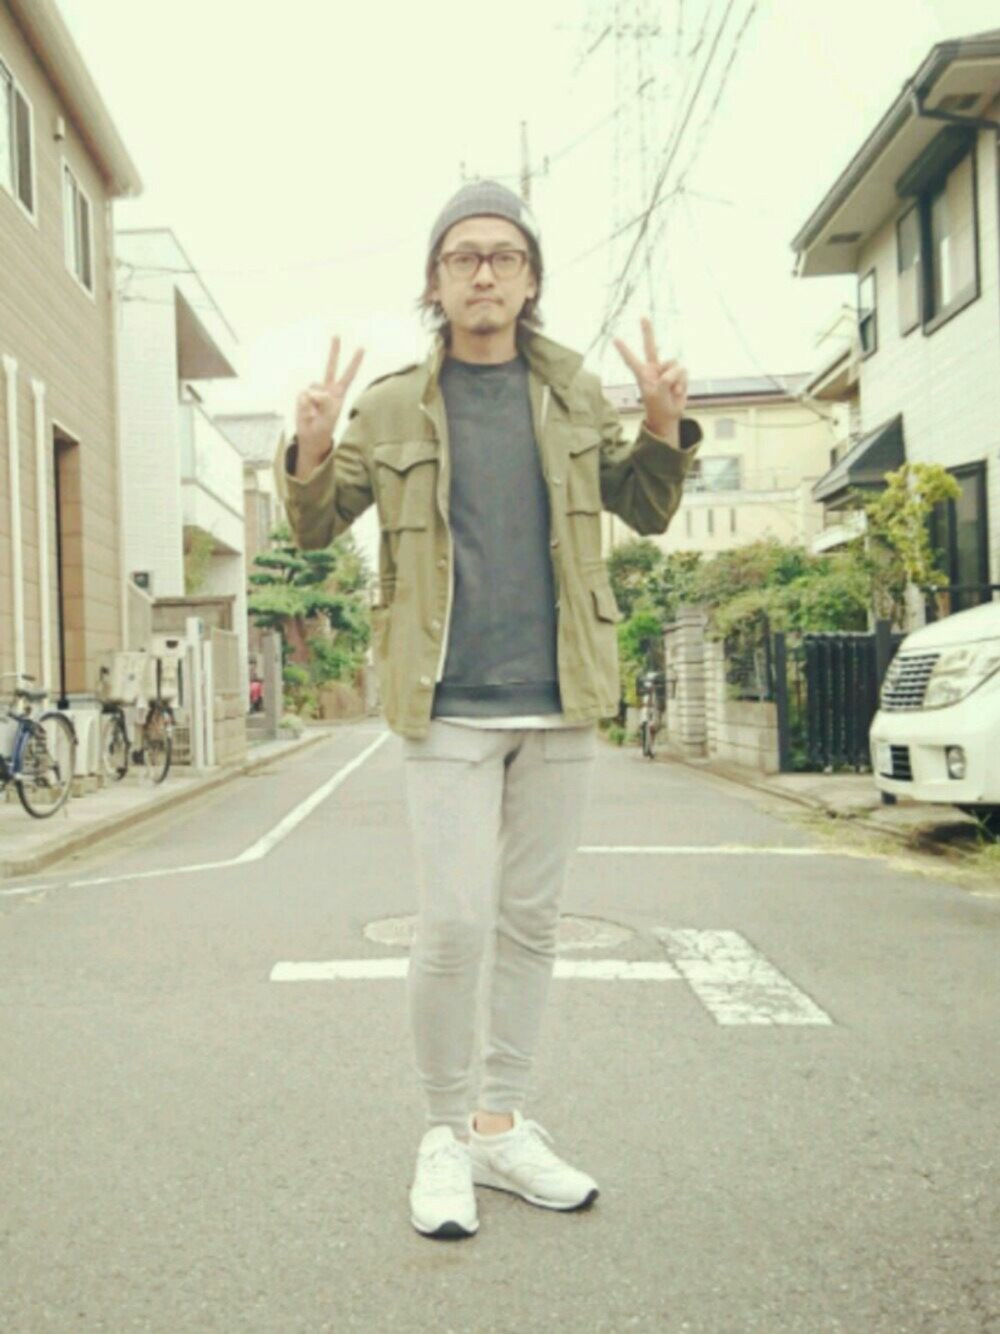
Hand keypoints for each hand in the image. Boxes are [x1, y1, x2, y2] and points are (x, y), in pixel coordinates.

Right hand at [295, 335, 364, 466]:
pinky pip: (303, 395)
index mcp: (338, 394)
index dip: (355, 363)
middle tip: (336, 334)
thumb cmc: (323, 429)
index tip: (362, 348)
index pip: (348, 376)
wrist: (311, 438)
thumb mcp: (329, 418)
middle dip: (334, 351)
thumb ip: (326, 402)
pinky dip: (305, 406)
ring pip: (313, 387)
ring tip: (315, 415)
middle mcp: (327, 389)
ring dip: (313, 402)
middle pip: (331, 366)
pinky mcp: (304, 395)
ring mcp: (315, 391)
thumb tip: (315, 391)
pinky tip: (308, 413)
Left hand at [613, 317, 688, 437]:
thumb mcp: (658, 396)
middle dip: (648, 332)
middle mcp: (654, 369)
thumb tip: (672, 373)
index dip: (624, 350)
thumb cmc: (659, 407)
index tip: (615, 339)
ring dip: (676, 379)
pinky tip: (678, 392)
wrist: (669, 416)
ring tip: (672, 391)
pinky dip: (683, 383)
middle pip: (651, 346)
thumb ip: (664, 383)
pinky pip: (684, 372)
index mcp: (643, 375)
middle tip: (643, 317)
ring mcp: (666, 370)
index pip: (632, 360)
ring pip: (674, 364)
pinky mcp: (678, 374)